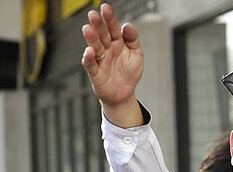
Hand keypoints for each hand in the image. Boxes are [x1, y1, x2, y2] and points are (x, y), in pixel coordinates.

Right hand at [81, 3, 142, 125]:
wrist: (124, 94)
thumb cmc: (129, 72)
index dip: (109, 18)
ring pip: (94, 47)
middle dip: (98, 25)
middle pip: (102, 35)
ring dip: (91, 38)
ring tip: (88, 29)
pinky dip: (89, 58)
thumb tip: (128, 25)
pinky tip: (89, 51)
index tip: (105, 8)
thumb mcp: (136, 54)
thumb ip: (133, 39)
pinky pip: (91, 65)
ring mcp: (101, 60)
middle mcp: (107, 49)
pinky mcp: (96, 73)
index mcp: (117, 42)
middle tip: (93, 15)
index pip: (113, 28)